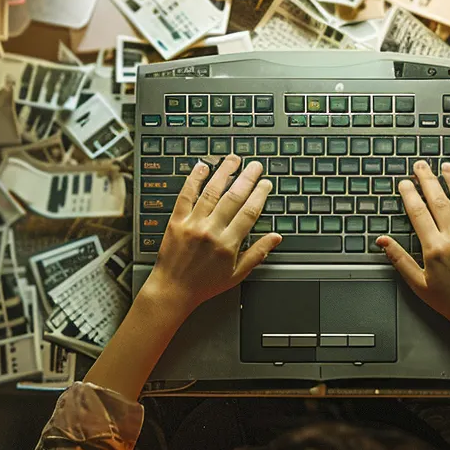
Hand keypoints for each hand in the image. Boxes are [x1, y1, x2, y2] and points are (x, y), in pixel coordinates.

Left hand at [141, 155, 280, 315]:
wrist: (173, 289)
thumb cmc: (204, 284)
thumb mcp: (236, 274)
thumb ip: (257, 253)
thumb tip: (276, 238)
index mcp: (228, 244)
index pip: (249, 212)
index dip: (259, 195)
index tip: (265, 183)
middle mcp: (211, 231)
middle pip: (233, 198)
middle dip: (247, 178)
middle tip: (255, 166)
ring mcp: (192, 224)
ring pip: (211, 192)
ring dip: (224, 173)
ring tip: (233, 160)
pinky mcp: (176, 221)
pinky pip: (186, 195)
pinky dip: (194, 180)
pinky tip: (202, 167)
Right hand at [377, 161, 449, 326]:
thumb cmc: (449, 302)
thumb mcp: (418, 284)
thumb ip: (400, 260)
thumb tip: (383, 242)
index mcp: (435, 248)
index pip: (419, 213)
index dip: (409, 195)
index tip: (404, 183)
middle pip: (439, 201)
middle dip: (428, 180)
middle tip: (421, 165)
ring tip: (447, 167)